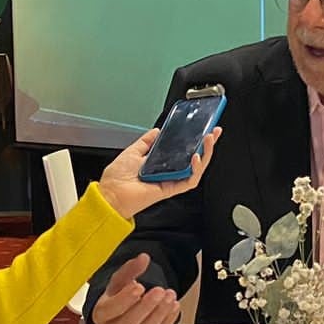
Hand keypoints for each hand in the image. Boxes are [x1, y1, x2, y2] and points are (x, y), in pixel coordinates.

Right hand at [89, 252, 180, 323]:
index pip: (110, 310)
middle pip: (129, 323)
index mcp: (101, 314)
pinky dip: (167, 321)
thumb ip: (130, 269)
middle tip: (159, 290)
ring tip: (169, 296)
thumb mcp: (120, 281)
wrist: (121, 314)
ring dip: (160, 314)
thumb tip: (143, 258)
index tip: (139, 286)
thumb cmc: (117, 298)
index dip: (125, 299)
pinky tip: (173, 306)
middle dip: (146, 306)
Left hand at [95, 126, 223, 219]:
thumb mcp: (132, 152)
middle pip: (194, 159)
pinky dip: (195, 170)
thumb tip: (157, 132)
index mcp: (160, 164)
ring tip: (208, 140)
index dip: (194, 141)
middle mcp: (168, 173)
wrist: (110, 195)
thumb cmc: (116, 179)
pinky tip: (196, 157)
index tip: (203, 129)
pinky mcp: (170, 189)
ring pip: (196, 169)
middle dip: (207, 145)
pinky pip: (188, 181)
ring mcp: (170, 181)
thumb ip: (145, 142)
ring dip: (206, 154)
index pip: (183, 151)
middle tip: (214, 132)